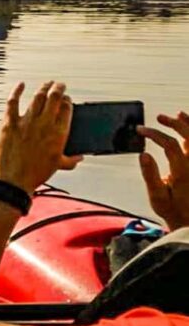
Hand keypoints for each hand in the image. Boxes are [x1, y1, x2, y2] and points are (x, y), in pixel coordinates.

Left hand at [0, 81, 82, 193]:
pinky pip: (13, 102)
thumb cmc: (34, 174)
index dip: (67, 101)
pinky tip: (20, 86)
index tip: (66, 99)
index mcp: (59, 133)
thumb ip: (70, 160)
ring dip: (43, 88)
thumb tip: (78, 158)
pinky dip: (17, 92)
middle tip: (60, 85)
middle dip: (58, 88)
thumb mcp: (57, 166)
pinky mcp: (10, 123)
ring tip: (47, 84)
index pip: (67, 109)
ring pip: (37, 97)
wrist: (13, 179)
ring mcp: (27, 122)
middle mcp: (44, 124)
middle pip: (54, 98)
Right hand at [138, 112, 188, 229]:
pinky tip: (186, 123)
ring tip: (174, 115)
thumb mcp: (157, 197)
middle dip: (172, 123)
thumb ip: (150, 175)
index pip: (171, 144)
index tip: (141, 131)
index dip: (155, 134)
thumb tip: (143, 155)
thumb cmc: (173, 210)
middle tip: (157, 118)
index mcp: (184, 171)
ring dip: (187, 124)